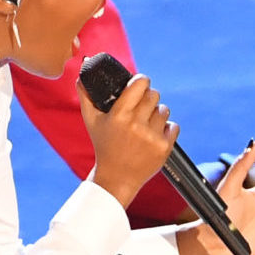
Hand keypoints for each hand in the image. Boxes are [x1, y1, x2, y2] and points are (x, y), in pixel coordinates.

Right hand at [81, 73, 177, 207]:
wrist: (117, 178)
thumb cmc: (104, 146)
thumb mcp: (91, 122)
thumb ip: (85, 96)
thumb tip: (81, 77)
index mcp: (119, 115)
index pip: (140, 84)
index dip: (142, 81)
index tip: (140, 84)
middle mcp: (136, 124)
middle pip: (154, 95)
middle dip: (148, 98)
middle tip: (141, 107)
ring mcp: (151, 136)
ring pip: (164, 110)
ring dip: (157, 114)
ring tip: (146, 123)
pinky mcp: (164, 147)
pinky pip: (173, 126)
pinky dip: (167, 128)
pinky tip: (154, 134)